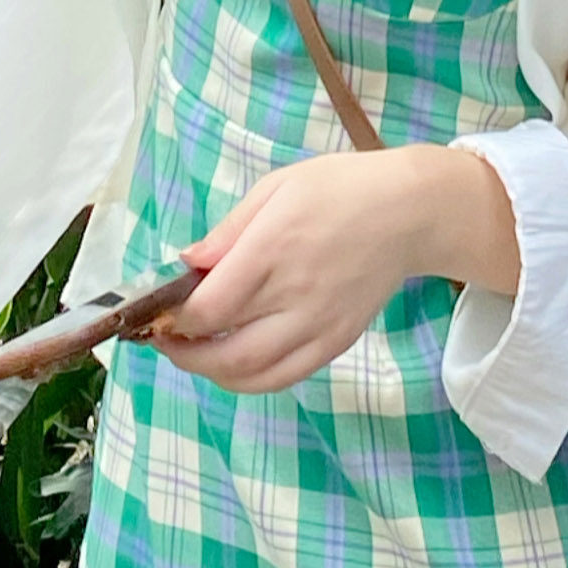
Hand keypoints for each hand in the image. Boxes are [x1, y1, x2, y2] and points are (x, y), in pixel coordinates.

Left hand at [154, 146, 518, 393]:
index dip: (174, 319)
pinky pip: (284, 377)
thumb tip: (185, 263)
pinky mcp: (336, 342)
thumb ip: (228, 231)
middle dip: (182, 353)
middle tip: (163, 338)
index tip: (157, 310)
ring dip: (210, 373)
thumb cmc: (340, 189)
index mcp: (273, 250)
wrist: (410, 212)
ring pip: (252, 375)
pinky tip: (233, 363)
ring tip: (192, 354)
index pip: (209, 308)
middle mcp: (294, 296)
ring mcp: (318, 326)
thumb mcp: (277, 187)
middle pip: (224, 352)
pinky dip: (249, 380)